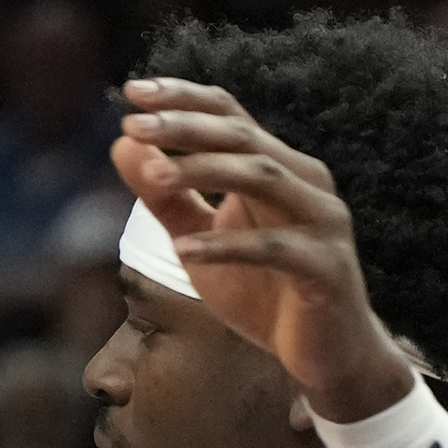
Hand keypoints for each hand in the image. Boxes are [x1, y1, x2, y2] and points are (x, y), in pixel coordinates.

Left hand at [111, 76, 413, 422]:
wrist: (324, 356)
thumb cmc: (263, 294)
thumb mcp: (199, 241)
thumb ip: (165, 197)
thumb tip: (122, 144)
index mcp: (276, 167)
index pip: (230, 115)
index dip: (184, 99)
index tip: (132, 92)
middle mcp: (304, 181)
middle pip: (244, 136)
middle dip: (186, 128)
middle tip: (135, 125)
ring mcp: (321, 220)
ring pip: (264, 177)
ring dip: (206, 172)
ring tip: (154, 179)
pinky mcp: (326, 266)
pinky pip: (275, 248)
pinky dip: (228, 247)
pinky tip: (184, 249)